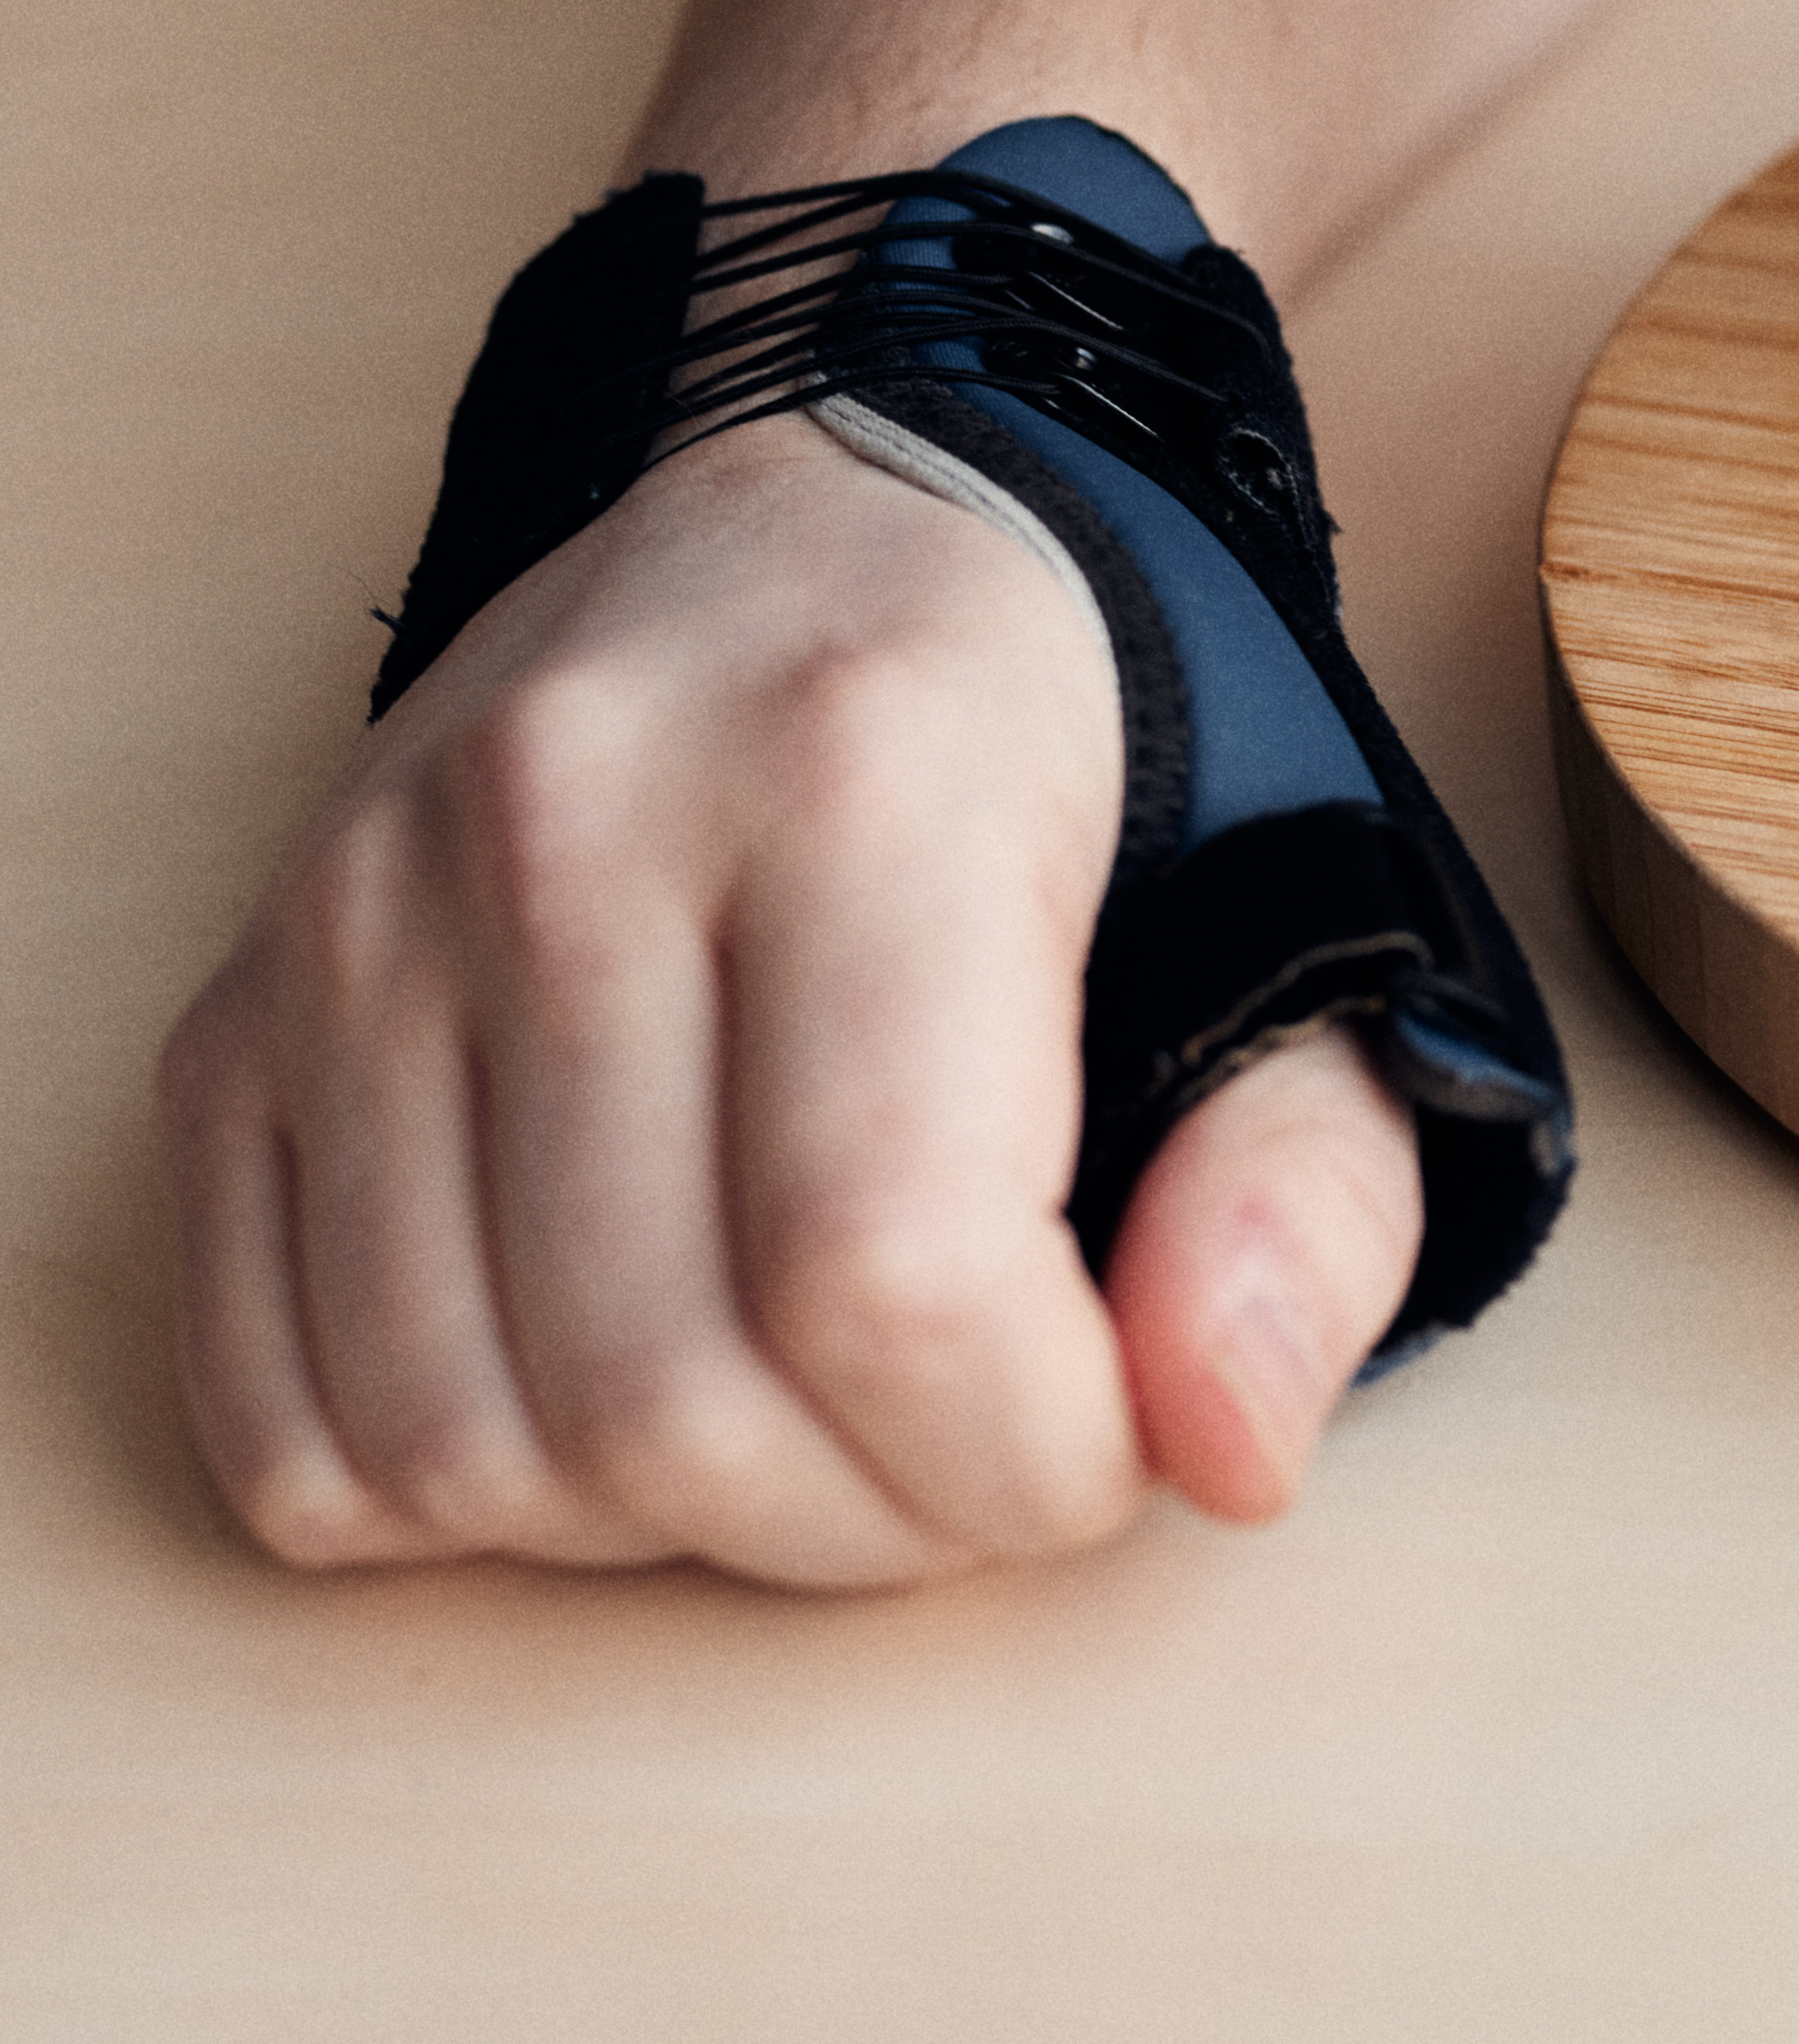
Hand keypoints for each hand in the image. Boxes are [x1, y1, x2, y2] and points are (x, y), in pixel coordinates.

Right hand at [159, 413, 1424, 1584]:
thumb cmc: (1100, 734)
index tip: (1107, 1442)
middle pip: (664, 1390)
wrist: (852, 518)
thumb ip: (1311, 1191)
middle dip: (870, 1521)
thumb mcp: (1312, 912)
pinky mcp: (242, 1011)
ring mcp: (362, 918)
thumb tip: (1225, 1448)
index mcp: (868, 765)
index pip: (890, 1272)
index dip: (1020, 1457)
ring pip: (459, 1438)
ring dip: (673, 1525)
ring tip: (825, 1418)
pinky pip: (286, 1410)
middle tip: (980, 1450)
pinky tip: (633, 1388)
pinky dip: (466, 1491)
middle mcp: (565, 819)